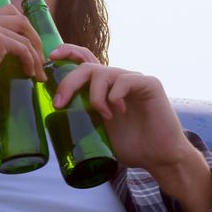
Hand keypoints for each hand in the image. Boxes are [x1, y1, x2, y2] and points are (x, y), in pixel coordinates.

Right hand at [0, 4, 46, 107]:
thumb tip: (19, 44)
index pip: (10, 12)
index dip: (25, 28)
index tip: (32, 45)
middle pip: (22, 20)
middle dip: (35, 38)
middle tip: (40, 58)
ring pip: (25, 36)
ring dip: (35, 55)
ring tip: (38, 71)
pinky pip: (23, 48)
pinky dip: (30, 61)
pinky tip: (29, 73)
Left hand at [51, 62, 191, 170]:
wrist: (159, 158)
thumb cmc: (131, 147)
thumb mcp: (98, 131)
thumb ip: (83, 119)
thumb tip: (52, 121)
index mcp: (105, 88)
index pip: (84, 61)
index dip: (68, 53)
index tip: (51, 58)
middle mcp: (118, 80)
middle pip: (88, 66)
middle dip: (69, 82)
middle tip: (60, 103)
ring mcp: (134, 80)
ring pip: (104, 73)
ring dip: (95, 95)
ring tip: (103, 116)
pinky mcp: (149, 84)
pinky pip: (125, 80)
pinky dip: (115, 96)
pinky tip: (118, 112)